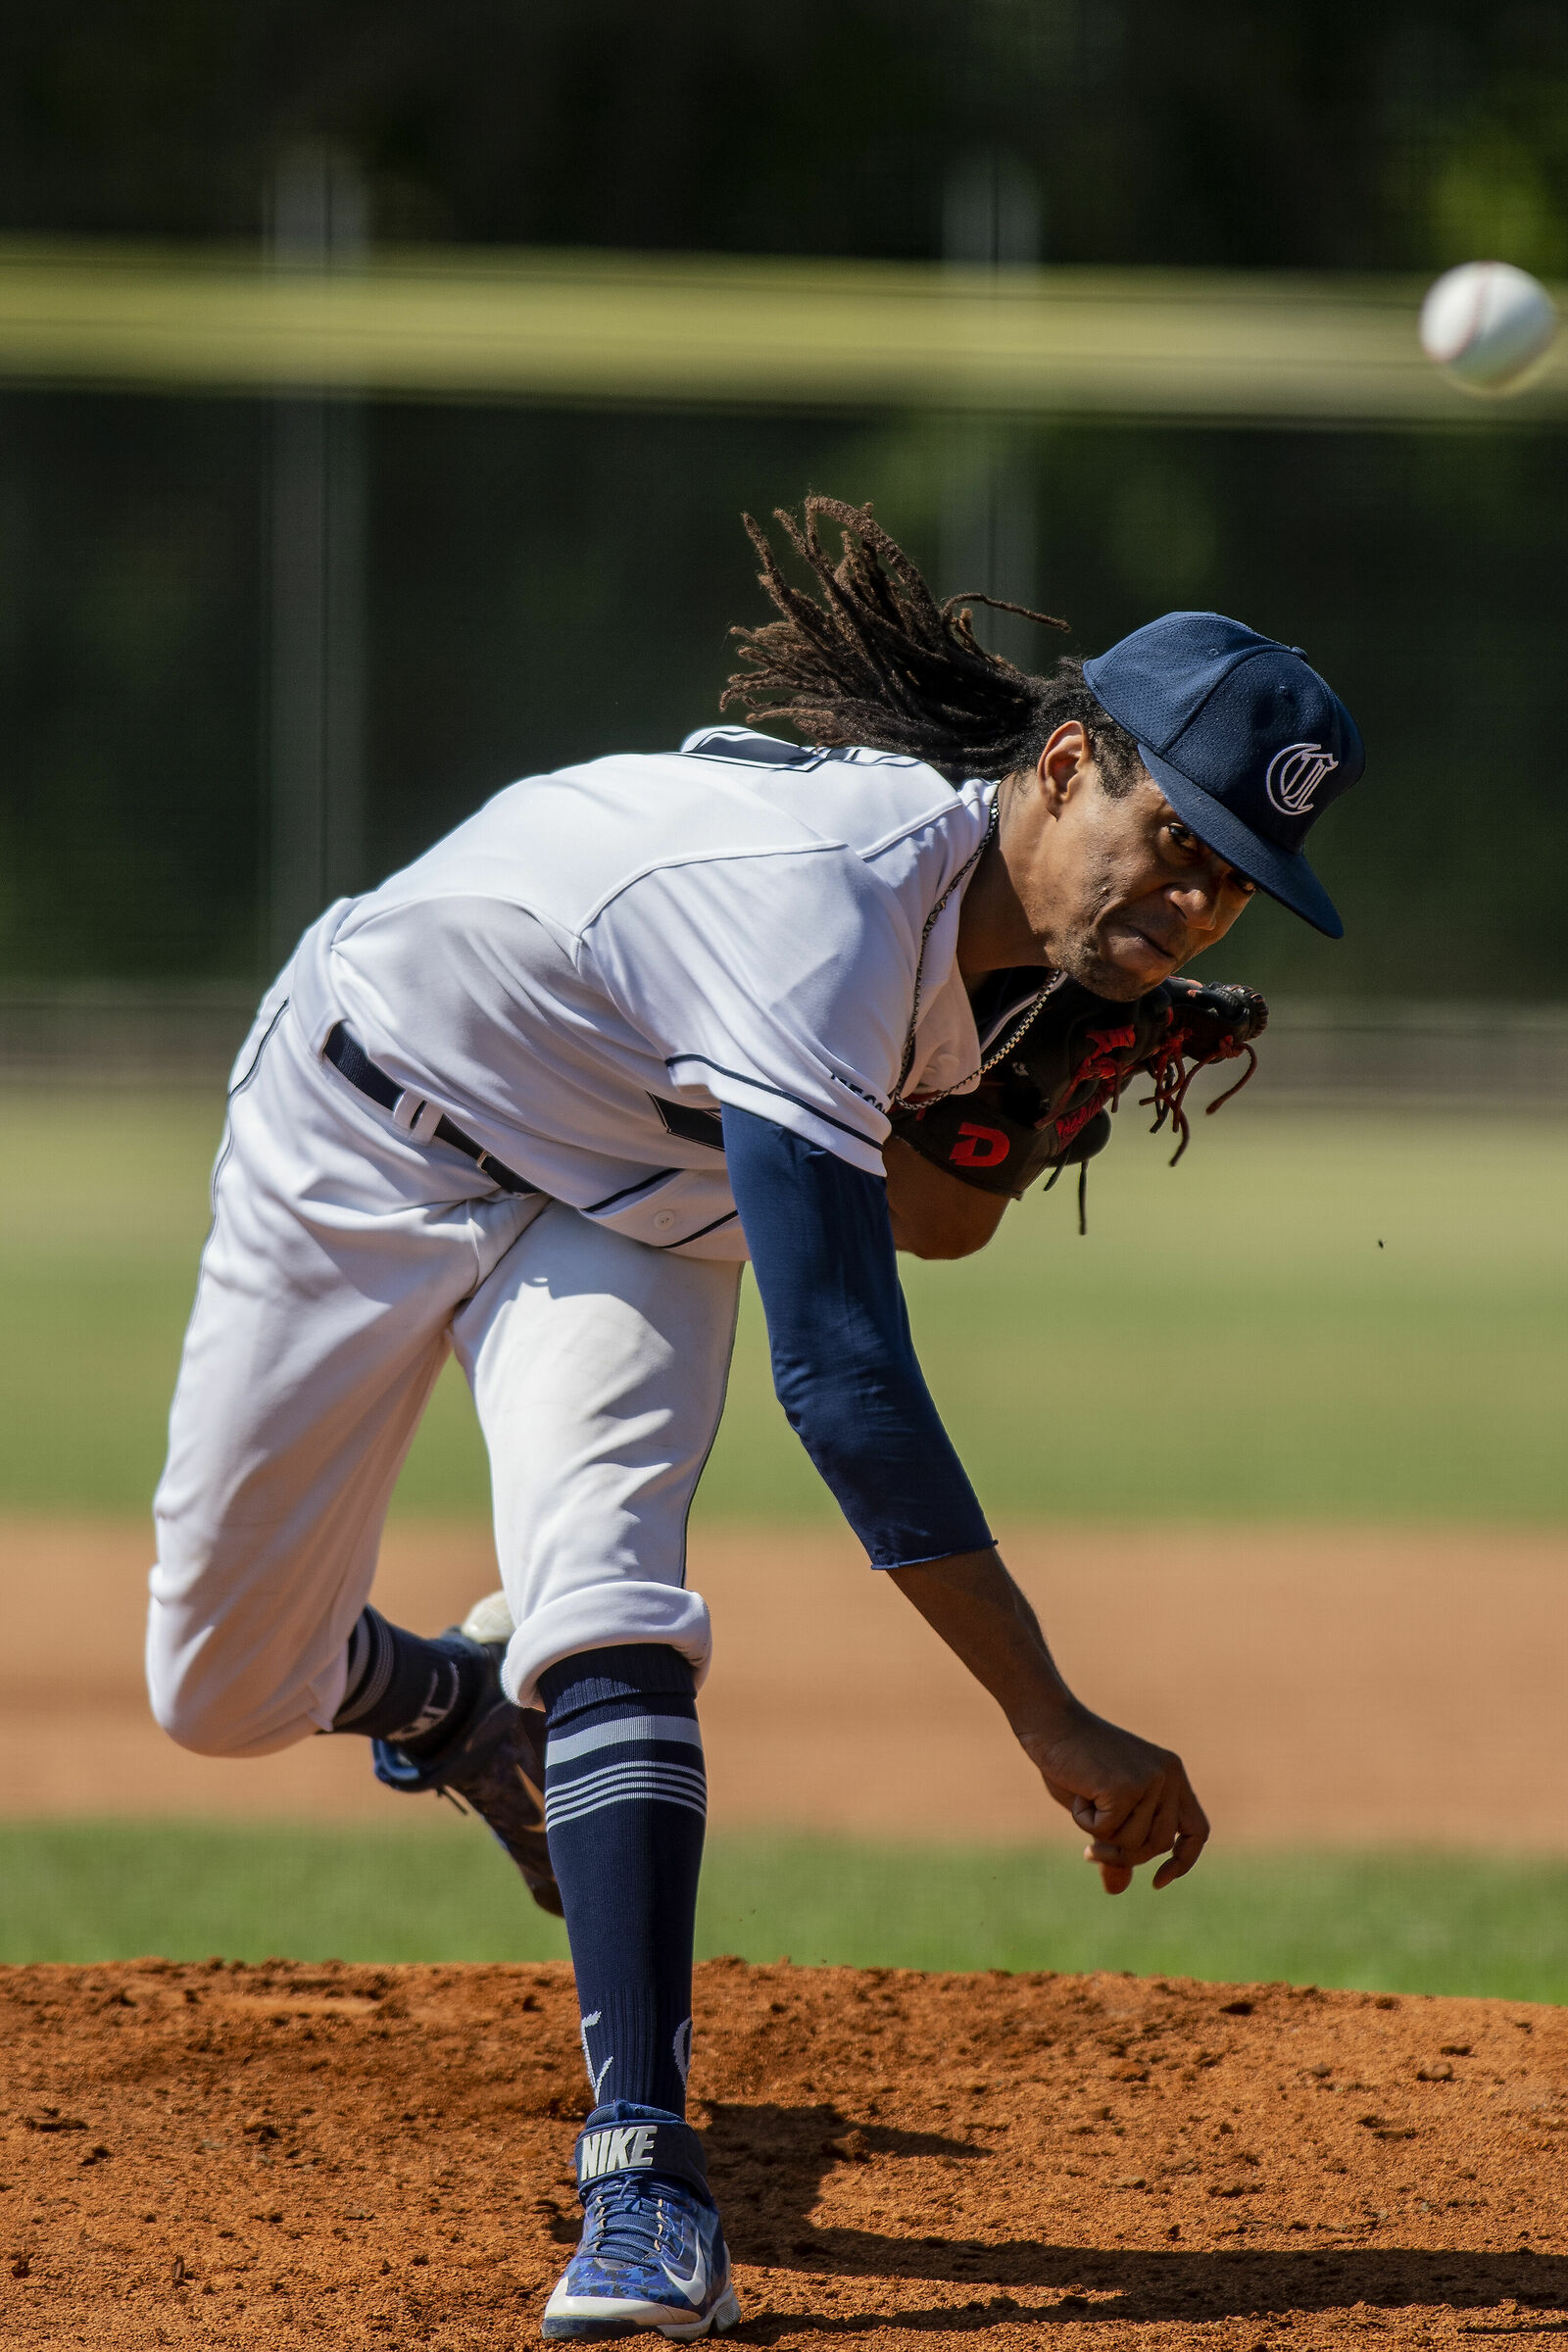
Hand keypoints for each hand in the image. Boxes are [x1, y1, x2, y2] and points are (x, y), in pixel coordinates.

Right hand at [1019, 1704, 1209, 1894]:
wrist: (1050, 1723)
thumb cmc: (1072, 1761)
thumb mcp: (1099, 1808)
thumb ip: (1115, 1842)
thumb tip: (1117, 1889)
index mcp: (1172, 1774)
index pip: (1197, 1830)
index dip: (1182, 1861)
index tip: (1157, 1882)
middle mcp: (1169, 1775)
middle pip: (1159, 1844)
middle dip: (1125, 1856)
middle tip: (1092, 1851)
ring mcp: (1150, 1779)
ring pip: (1133, 1841)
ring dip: (1100, 1836)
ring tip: (1084, 1802)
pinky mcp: (1127, 1785)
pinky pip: (1107, 1831)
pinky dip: (1085, 1821)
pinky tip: (1077, 1792)